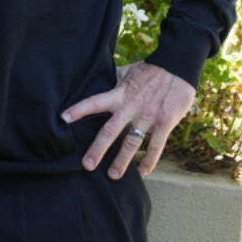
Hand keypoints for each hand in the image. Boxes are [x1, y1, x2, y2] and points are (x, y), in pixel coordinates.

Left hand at [60, 61, 194, 178]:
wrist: (178, 66)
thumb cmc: (151, 69)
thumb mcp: (128, 71)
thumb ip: (114, 80)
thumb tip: (99, 78)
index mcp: (120, 94)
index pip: (94, 102)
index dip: (79, 109)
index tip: (63, 118)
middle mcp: (131, 107)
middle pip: (109, 131)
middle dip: (97, 149)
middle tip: (86, 165)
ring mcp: (148, 116)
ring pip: (131, 143)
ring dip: (122, 161)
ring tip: (113, 175)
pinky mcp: (165, 122)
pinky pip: (156, 145)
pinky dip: (150, 160)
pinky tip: (143, 171)